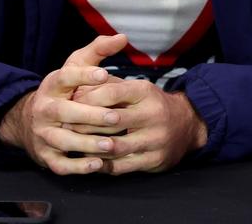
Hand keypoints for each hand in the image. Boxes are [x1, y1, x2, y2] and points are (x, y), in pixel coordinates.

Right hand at [0, 34, 127, 174]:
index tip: (104, 75)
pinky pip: (60, 164)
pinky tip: (98, 165)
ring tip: (110, 145)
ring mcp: (43, 133)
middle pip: (63, 112)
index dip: (84, 75)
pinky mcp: (45, 155)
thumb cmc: (65, 90)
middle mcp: (44, 108)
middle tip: (115, 118)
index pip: (65, 76)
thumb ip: (98, 50)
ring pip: (62, 140)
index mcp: (53, 84)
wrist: (31, 120)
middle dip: (89, 115)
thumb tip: (123, 37)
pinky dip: (78, 166)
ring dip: (86, 144)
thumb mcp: (76, 66)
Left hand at [71, 77, 207, 173]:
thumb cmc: (151, 104)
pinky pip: (121, 166)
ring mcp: (155, 139)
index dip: (87, 98)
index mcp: (146, 91)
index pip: (111, 93)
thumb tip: (77, 86)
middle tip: (64, 126)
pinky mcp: (154, 159)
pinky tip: (89, 160)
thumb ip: (109, 86)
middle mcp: (153, 114)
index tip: (69, 103)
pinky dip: (102, 164)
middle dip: (83, 124)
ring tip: (73, 145)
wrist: (187, 125)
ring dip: (90, 147)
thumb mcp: (136, 88)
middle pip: (110, 121)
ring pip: (114, 146)